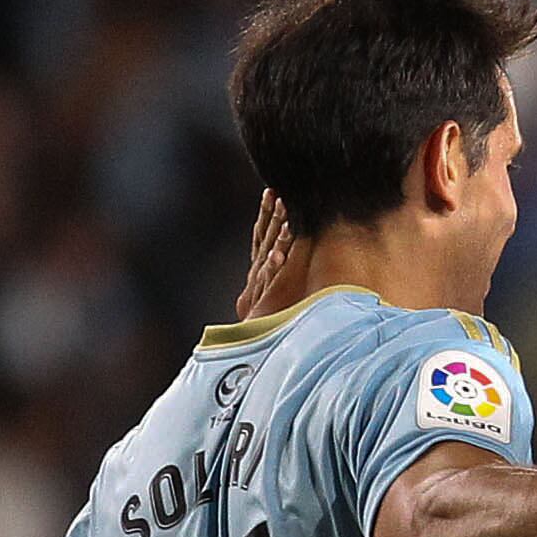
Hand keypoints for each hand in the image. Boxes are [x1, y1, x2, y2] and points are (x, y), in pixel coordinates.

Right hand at [239, 188, 298, 314]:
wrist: (249, 345)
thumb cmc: (266, 318)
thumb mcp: (270, 291)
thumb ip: (276, 273)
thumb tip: (287, 254)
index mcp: (259, 268)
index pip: (261, 235)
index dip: (266, 214)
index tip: (272, 192)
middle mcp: (257, 273)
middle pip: (263, 239)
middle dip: (270, 216)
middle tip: (277, 194)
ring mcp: (260, 285)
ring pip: (268, 256)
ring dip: (276, 238)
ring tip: (284, 220)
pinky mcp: (265, 300)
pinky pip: (270, 280)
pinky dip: (273, 267)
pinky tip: (279, 255)